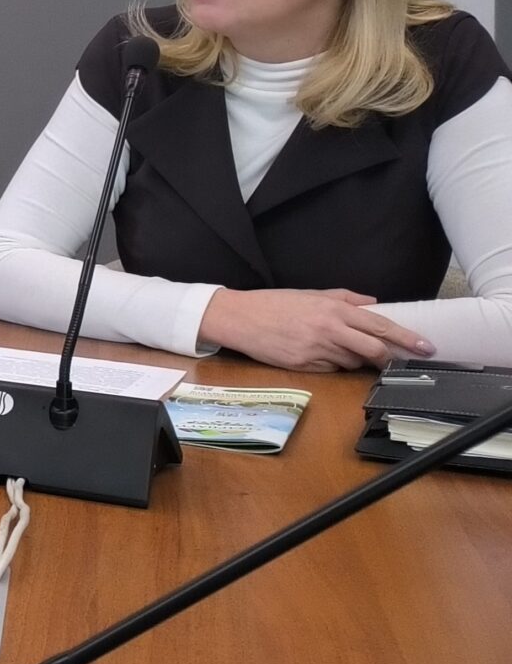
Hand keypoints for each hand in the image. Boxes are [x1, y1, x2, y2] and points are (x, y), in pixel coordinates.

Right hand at [196, 287, 434, 370]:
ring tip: (337, 348)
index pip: (379, 326)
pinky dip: (333, 364)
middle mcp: (329, 330)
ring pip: (352, 362)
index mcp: (333, 310)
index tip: (425, 346)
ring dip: (355, 359)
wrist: (239, 318)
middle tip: (399, 361)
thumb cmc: (273, 304)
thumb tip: (373, 303)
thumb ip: (344, 298)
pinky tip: (318, 354)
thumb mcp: (310, 294)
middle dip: (390, 357)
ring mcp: (317, 350)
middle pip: (373, 349)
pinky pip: (331, 369)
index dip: (405, 338)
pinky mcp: (305, 365)